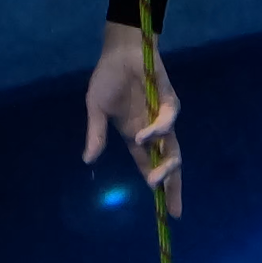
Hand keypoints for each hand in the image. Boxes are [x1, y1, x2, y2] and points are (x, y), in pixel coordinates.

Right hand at [83, 21, 181, 216]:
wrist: (120, 50)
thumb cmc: (108, 78)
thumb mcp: (96, 109)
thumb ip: (96, 134)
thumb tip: (88, 160)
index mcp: (136, 135)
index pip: (150, 166)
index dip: (159, 187)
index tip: (167, 212)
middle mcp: (153, 131)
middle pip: (169, 164)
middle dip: (173, 187)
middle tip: (171, 208)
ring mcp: (163, 117)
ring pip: (173, 148)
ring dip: (167, 167)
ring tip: (155, 180)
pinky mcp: (169, 101)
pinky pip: (169, 121)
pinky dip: (158, 131)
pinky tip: (143, 136)